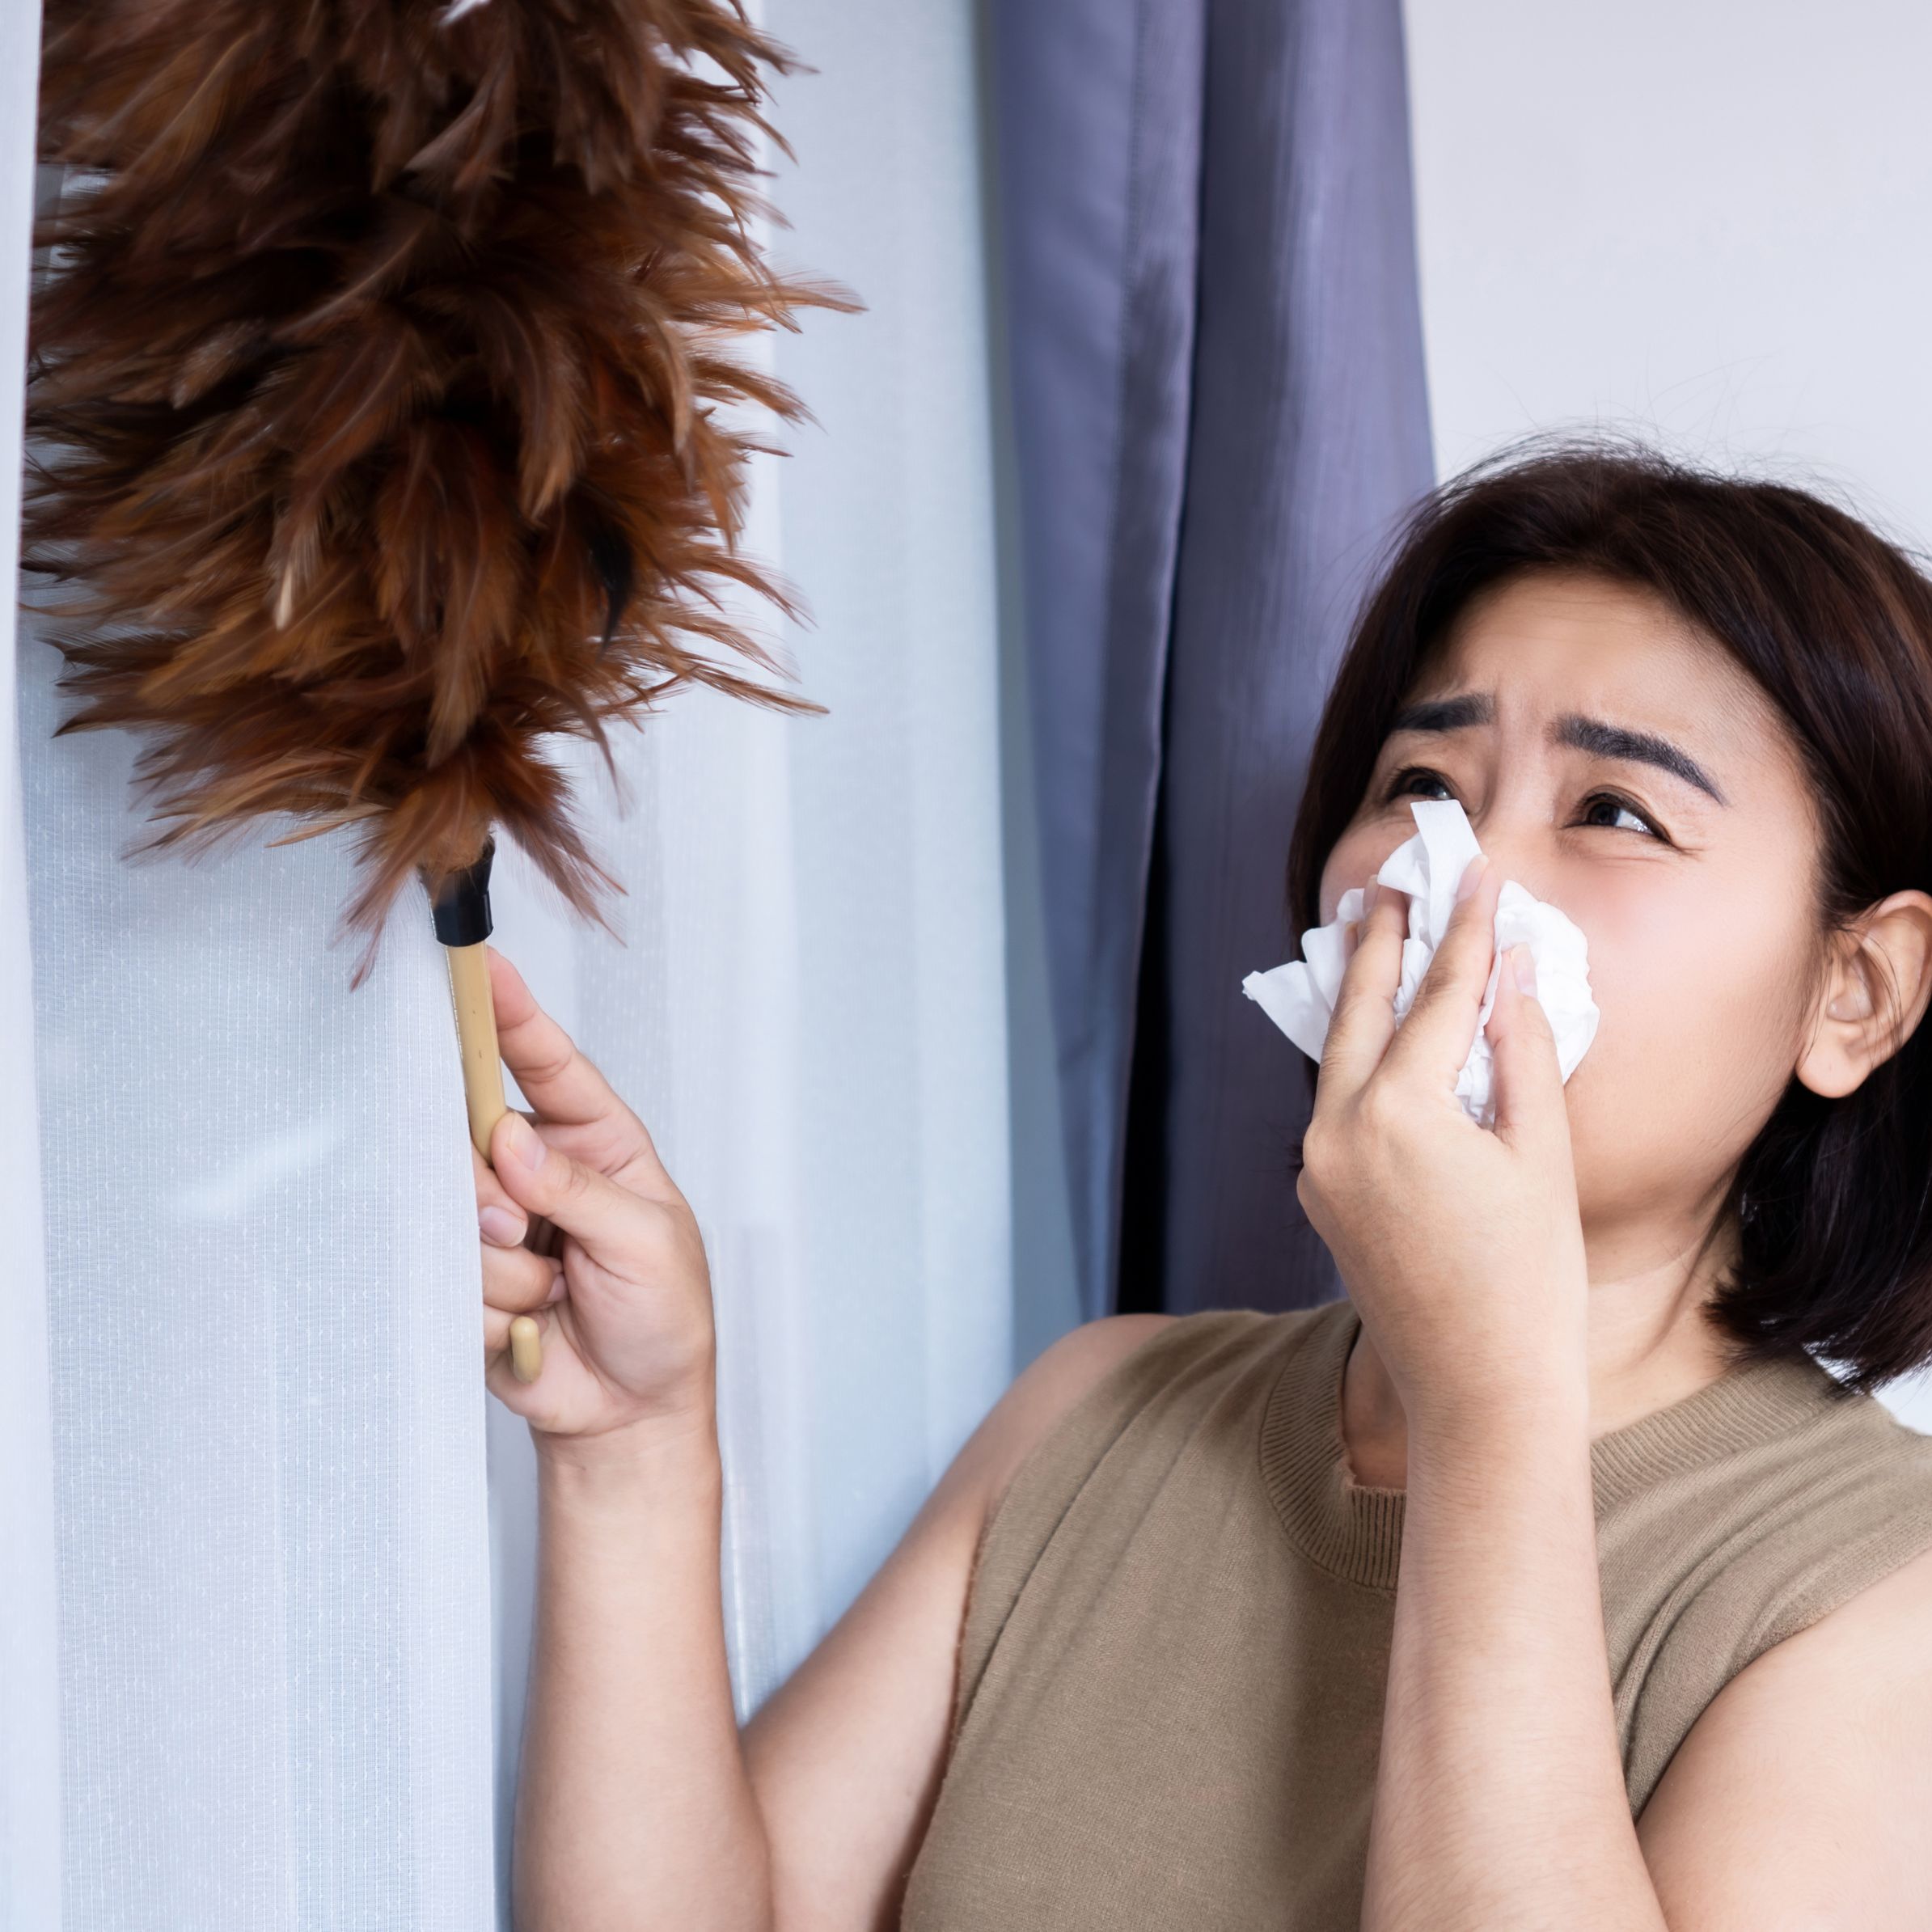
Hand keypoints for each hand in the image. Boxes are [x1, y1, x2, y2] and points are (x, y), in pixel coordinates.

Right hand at [473, 947, 716, 1441]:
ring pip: (458, 1216)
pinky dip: (496, 1311)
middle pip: (475, 1138)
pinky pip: (450, 1279)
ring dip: (508, 1268)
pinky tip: (533, 1326)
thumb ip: (578, 1191)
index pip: (548, 1066)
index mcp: (597, 1142)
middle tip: (525, 1230)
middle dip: (495, 1189)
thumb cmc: (663, 1317)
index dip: (512, 1016)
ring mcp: (497, 1226)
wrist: (632, 1413)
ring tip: (556, 1294)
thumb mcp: (645, 1243)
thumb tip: (512, 1142)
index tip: (480, 969)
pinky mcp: (466, 1280)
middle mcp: (538, 1173)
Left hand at [1295, 855, 1589, 1433]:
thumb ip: (1519, 1052)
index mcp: (1396, 1113)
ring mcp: (1317, 1167)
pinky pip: (1333, 1103)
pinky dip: (1353, 1058)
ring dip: (1354, 994)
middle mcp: (1337, 1131)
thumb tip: (1513, 973)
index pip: (1438, 998)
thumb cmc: (1529, 1282)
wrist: (1478, 1395)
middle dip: (1379, 943)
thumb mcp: (1540, 1154)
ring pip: (1335, 1055)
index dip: (1464, 931)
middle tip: (1389, 882)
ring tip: (1364, 932)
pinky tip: (1369, 1029)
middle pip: (1359, 1010)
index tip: (1476, 875)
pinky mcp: (1318, 1196)